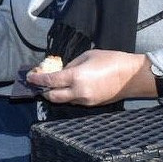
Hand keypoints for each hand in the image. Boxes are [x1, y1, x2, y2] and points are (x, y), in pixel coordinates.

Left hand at [27, 50, 153, 105]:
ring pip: (64, 100)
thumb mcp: (87, 56)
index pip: (49, 81)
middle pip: (52, 96)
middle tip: (38, 83)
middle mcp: (78, 92)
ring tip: (52, 84)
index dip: (37, 79)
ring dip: (55, 94)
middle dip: (43, 91)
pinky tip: (68, 87)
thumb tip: (60, 71)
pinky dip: (68, 95)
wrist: (132, 77)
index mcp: (76, 78)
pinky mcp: (93, 105)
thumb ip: (71, 65)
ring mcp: (86, 101)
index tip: (29, 77)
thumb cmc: (111, 61)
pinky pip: (75, 101)